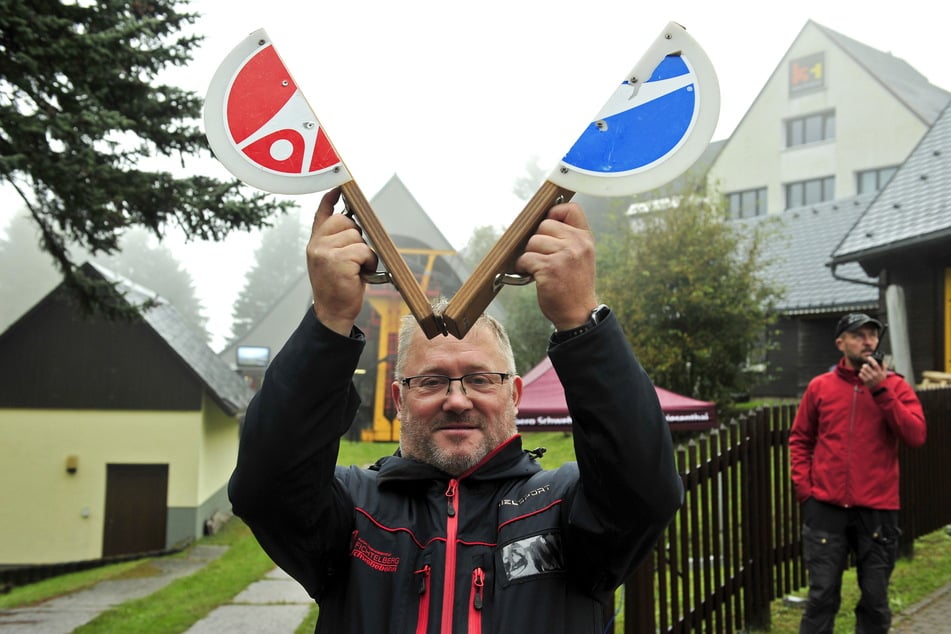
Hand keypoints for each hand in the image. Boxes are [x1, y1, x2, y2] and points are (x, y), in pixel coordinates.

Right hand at [306, 188, 377, 334]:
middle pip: (346, 221)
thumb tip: (353, 220)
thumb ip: (336, 241)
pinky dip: (368, 262)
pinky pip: (363, 251)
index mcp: (315, 242)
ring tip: (357, 268)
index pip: (322, 214)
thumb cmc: (338, 286)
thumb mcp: (333, 260)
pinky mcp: (337, 261)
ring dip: (365, 253)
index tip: (339, 188)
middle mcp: (316, 245)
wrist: (333, 312)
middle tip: (356, 257)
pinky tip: (360, 274)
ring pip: (357, 237)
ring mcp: (324, 252)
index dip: (331, 199)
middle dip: (357, 236)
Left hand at [514, 201, 597, 329]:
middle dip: (537, 241)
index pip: (570, 209)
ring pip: (532, 241)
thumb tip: (542, 221)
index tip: (548, 229)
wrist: (578, 313)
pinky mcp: (550, 268)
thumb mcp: (581, 256)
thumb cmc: (574, 285)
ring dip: (529, 255)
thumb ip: (569, 237)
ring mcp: (564, 255)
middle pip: (544, 225)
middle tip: (542, 257)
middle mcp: (577, 244)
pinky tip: (531, 275)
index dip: (554, 213)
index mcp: (585, 238)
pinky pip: (526, 258)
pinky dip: (523, 267)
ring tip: (538, 268)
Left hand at [859, 354, 887, 389]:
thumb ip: (884, 367)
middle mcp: (874, 375)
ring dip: (862, 370)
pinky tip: (863, 375)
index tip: (869, 357)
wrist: (879, 389)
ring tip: (864, 371)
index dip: (871, 360)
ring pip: (862, 370)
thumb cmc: (881, 380)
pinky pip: (860, 375)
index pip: (875, 364)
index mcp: (879, 372)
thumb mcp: (884, 373)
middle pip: (866, 367)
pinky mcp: (866, 381)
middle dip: (864, 365)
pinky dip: (861, 374)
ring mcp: (870, 378)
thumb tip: (882, 360)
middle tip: (865, 366)